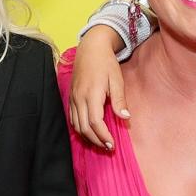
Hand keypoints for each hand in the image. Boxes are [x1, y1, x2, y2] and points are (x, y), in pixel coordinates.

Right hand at [69, 26, 129, 149]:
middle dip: (96, 141)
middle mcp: (79, 98)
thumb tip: (125, 118)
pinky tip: (90, 132)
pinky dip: (80, 129)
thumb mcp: (117, 79)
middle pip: (84, 127)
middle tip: (108, 147)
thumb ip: (119, 100)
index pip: (96, 122)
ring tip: (100, 142)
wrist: (90, 48)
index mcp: (91, 94)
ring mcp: (73, 98)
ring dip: (88, 137)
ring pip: (76, 125)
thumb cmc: (106, 63)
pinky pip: (73, 118)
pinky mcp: (70, 97)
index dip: (103, 136)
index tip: (112, 144)